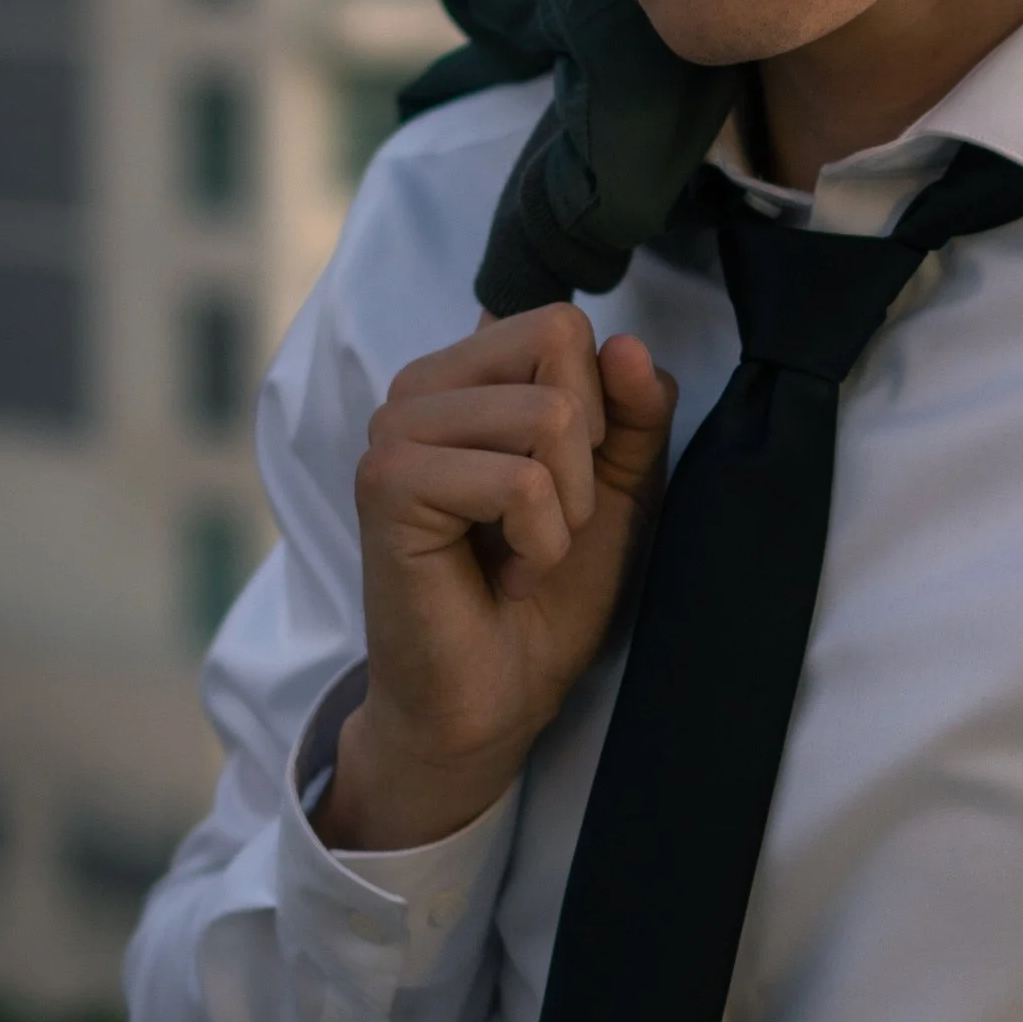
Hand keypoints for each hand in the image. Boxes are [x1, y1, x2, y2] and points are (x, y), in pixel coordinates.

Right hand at [317, 305, 677, 852]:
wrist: (498, 698)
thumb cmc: (548, 595)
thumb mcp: (618, 488)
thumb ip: (635, 412)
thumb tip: (629, 345)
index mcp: (466, 376)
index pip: (564, 324)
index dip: (600, 411)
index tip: (562, 488)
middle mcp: (419, 388)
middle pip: (559, 345)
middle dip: (586, 457)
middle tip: (541, 525)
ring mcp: (394, 432)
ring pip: (548, 414)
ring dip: (564, 509)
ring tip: (521, 554)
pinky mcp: (387, 485)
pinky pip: (519, 480)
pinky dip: (538, 543)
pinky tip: (503, 576)